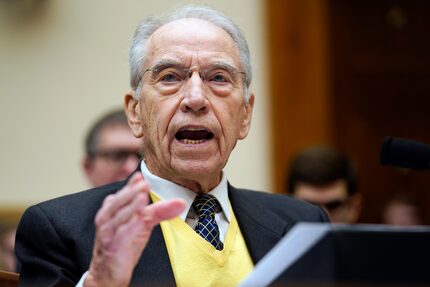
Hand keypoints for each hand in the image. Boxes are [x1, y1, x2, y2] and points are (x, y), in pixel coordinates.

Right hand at [84, 172, 185, 286]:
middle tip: (143, 184)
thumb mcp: (143, 223)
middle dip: (130, 192)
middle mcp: (108, 217)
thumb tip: (181, 202)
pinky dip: (130, 226)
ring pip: (119, 215)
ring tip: (141, 197)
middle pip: (119, 201)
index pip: (123, 192)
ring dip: (130, 206)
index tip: (141, 176)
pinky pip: (121, 234)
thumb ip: (159, 211)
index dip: (132, 184)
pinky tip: (139, 219)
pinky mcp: (113, 245)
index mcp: (113, 208)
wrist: (108, 272)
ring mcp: (108, 231)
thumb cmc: (125, 243)